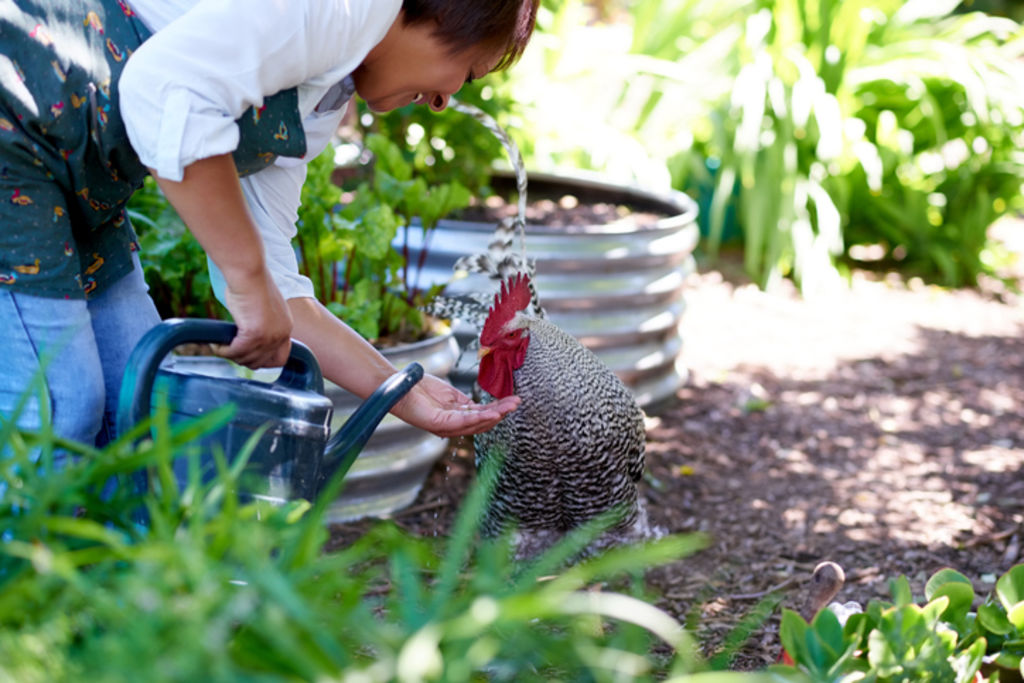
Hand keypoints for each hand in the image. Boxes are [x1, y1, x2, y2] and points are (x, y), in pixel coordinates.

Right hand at [216, 266, 293, 367]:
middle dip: (243, 360)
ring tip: (220, 346)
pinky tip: (217, 345)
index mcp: (286, 327)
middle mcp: (281, 334)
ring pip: (247, 360)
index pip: (281, 358)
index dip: (264, 362)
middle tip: (229, 351)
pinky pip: (235, 352)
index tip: (249, 357)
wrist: (249, 273)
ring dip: (231, 356)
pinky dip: (223, 351)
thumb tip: (246, 335)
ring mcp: (269, 336)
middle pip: (261, 363)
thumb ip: (261, 324)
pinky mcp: (254, 334)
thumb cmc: (251, 284)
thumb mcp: (262, 308)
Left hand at [393, 374, 519, 437]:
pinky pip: (464, 421)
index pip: (482, 416)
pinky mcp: (439, 423)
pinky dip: (480, 417)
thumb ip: (465, 402)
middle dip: (502, 412)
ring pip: (477, 423)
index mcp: (456, 419)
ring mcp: (446, 427)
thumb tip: (482, 405)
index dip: (499, 409)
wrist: (401, 386)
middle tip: (517, 403)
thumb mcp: (450, 396)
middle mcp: (453, 427)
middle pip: (483, 422)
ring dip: (496, 414)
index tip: (514, 400)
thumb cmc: (421, 389)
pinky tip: (493, 412)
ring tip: (511, 406)